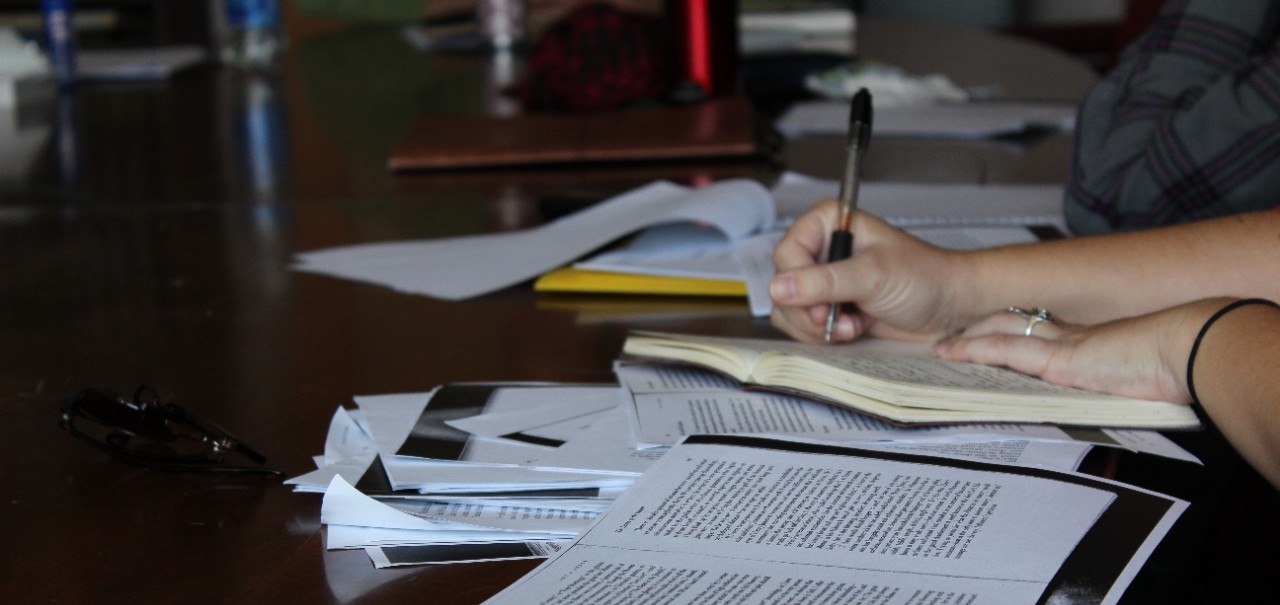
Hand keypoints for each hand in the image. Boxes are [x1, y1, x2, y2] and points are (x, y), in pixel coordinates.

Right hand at [769, 203, 968, 343]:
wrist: (950, 308)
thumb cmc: (924, 278)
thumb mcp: (873, 276)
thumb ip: (825, 281)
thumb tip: (779, 287)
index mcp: (828, 223)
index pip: (787, 254)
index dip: (798, 284)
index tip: (822, 304)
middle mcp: (821, 248)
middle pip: (783, 284)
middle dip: (809, 310)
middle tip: (837, 319)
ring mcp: (823, 279)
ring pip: (788, 308)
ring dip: (816, 326)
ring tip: (851, 326)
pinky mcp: (829, 306)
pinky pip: (801, 325)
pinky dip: (822, 335)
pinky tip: (852, 330)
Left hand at [930, 301, 1227, 402]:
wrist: (1189, 349)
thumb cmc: (1173, 367)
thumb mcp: (1130, 384)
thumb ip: (1110, 390)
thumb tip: (1108, 405)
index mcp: (1083, 344)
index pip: (1032, 334)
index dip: (1001, 333)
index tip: (979, 338)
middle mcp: (1065, 337)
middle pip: (1006, 324)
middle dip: (973, 329)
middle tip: (944, 338)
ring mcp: (1058, 344)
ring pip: (997, 331)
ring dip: (964, 338)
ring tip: (936, 347)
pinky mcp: (1056, 356)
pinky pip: (1004, 349)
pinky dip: (973, 349)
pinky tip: (950, 352)